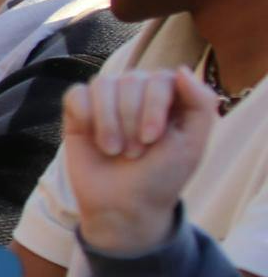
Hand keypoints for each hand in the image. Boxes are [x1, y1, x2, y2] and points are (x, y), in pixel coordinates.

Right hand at [62, 67, 214, 253]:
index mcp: (168, 96)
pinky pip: (76, 94)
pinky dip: (84, 116)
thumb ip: (200, 103)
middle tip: (133, 153)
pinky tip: (91, 137)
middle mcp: (137, 92)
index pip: (160, 78)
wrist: (123, 206)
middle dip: (130, 120)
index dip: (153, 106)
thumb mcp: (192, 144)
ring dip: (107, 122)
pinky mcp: (78, 111)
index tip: (152, 139)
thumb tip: (181, 70)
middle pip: (130, 80)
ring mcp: (106, 100)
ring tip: (113, 150)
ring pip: (102, 84)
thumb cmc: (161, 177)